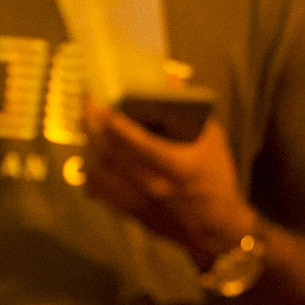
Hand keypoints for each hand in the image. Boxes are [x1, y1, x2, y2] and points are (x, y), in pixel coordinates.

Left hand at [83, 104, 258, 266]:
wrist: (215, 226)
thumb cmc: (216, 176)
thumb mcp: (213, 138)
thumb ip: (191, 110)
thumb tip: (169, 79)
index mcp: (179, 166)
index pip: (142, 144)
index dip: (119, 126)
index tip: (102, 106)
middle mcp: (154, 184)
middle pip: (114, 155)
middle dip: (96, 129)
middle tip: (88, 106)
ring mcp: (138, 200)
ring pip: (102, 173)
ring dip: (90, 147)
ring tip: (87, 126)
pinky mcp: (129, 211)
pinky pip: (99, 191)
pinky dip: (90, 172)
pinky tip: (89, 156)